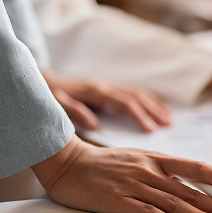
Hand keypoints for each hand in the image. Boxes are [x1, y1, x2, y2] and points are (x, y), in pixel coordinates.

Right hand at [31, 136, 211, 212]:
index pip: (199, 169)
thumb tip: (192, 188)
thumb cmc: (105, 165)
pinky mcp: (119, 200)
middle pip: (193, 190)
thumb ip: (164, 173)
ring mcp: (135, 185)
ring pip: (176, 202)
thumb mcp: (139, 161)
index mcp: (158, 159)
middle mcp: (151, 170)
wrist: (68, 163)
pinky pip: (147, 211)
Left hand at [42, 70, 169, 131]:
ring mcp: (108, 87)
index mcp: (96, 92)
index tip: (151, 130)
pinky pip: (133, 93)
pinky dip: (148, 100)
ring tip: (169, 118)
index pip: (124, 103)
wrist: (42, 83)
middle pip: (136, 96)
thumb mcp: (57, 107)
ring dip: (154, 104)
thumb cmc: (50, 98)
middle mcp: (105, 87)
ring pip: (137, 93)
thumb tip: (93, 124)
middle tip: (168, 124)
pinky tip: (158, 108)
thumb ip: (75, 114)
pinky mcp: (108, 90)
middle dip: (153, 110)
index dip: (139, 116)